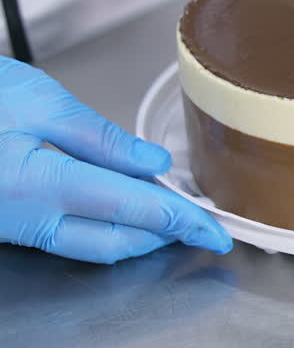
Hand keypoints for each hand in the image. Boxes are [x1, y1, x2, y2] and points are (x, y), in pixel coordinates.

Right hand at [0, 57, 231, 263]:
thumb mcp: (39, 101)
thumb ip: (100, 139)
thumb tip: (154, 166)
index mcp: (42, 185)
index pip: (138, 212)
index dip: (184, 223)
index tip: (217, 232)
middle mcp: (28, 219)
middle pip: (117, 242)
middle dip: (164, 235)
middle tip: (199, 222)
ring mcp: (13, 227)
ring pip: (91, 246)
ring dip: (134, 234)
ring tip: (167, 212)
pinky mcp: (5, 225)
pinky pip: (64, 238)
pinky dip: (101, 227)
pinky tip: (118, 205)